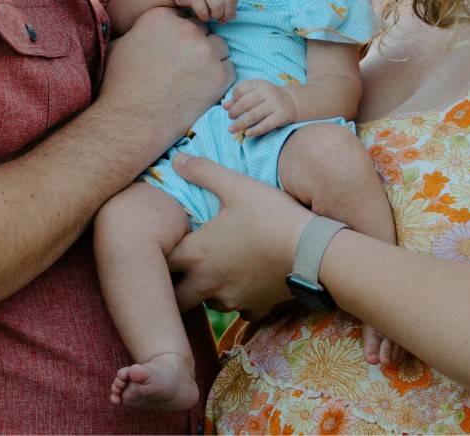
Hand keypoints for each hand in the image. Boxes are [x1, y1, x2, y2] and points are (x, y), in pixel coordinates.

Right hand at [100, 9, 233, 156]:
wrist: (134, 121)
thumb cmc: (122, 86)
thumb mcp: (120, 46)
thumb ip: (138, 31)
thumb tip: (140, 29)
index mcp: (162, 16)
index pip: (181, 17)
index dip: (177, 34)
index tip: (170, 49)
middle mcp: (187, 29)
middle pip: (201, 30)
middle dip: (194, 45)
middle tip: (182, 67)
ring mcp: (206, 51)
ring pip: (218, 47)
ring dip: (210, 59)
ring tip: (191, 78)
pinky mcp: (221, 75)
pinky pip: (228, 69)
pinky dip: (219, 78)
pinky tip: (200, 89)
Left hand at [165, 154, 311, 318]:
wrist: (313, 252)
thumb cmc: (271, 215)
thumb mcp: (235, 185)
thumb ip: (203, 171)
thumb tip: (176, 159)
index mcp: (196, 254)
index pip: (158, 264)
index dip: (156, 254)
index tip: (160, 245)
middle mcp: (208, 283)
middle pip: (175, 298)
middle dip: (172, 286)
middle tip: (177, 268)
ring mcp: (232, 299)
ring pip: (206, 303)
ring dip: (204, 291)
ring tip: (212, 271)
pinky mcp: (255, 308)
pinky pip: (238, 310)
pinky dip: (237, 299)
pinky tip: (245, 281)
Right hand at [166, 0, 237, 22]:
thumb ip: (225, 1)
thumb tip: (234, 16)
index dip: (232, 10)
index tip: (226, 16)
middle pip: (227, 2)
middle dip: (225, 15)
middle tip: (220, 20)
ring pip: (218, 6)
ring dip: (215, 15)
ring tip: (210, 17)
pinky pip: (203, 10)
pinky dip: (204, 17)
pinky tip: (201, 16)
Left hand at [224, 80, 297, 136]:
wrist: (292, 102)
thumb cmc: (268, 98)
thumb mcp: (256, 93)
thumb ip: (240, 98)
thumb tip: (225, 106)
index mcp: (260, 84)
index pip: (241, 89)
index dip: (233, 99)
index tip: (230, 107)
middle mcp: (268, 92)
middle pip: (245, 103)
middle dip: (234, 112)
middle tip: (230, 118)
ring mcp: (275, 104)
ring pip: (253, 115)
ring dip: (240, 124)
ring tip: (232, 129)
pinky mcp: (281, 116)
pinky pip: (265, 125)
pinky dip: (254, 130)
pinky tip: (247, 134)